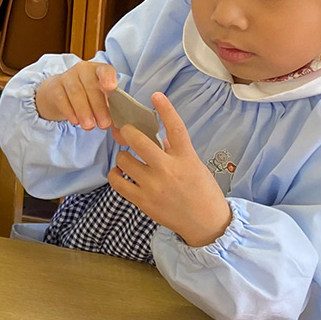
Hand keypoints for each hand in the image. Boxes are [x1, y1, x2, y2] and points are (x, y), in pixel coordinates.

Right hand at [35, 61, 117, 129]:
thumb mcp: (100, 99)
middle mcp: (83, 70)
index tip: (111, 88)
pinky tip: (75, 121)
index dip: (108, 77)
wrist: (59, 93)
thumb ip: (109, 110)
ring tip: (89, 126)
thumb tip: (119, 128)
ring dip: (84, 111)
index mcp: (98, 71)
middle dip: (98, 107)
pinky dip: (70, 111)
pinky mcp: (55, 87)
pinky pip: (62, 99)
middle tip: (103, 124)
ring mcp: (67, 77)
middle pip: (91, 86)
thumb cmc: (86, 96)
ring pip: (76, 92)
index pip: (105, 70)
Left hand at [107, 93, 231, 247]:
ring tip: (126, 158)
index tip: (156, 95)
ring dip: (122, 156)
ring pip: (124, 160)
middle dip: (128, 132)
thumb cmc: (203, 192)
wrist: (206, 224)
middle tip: (126, 132)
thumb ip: (176, 150)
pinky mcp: (143, 201)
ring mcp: (154, 186)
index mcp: (186, 158)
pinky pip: (118, 183)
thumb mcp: (194, 166)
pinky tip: (118, 173)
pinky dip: (114, 175)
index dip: (166, 110)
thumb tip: (160, 137)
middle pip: (139, 141)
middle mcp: (168, 169)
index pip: (176, 128)